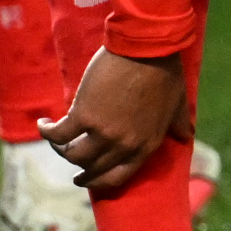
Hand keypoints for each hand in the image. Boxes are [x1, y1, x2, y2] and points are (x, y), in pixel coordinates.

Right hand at [40, 48, 189, 194]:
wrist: (147, 47)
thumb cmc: (165, 71)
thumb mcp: (178, 102)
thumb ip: (178, 123)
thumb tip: (186, 135)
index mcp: (146, 146)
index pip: (118, 178)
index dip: (101, 182)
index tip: (89, 180)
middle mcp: (123, 145)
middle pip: (93, 169)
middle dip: (80, 173)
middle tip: (73, 170)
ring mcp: (103, 133)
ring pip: (73, 155)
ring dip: (61, 151)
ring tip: (57, 142)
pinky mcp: (83, 115)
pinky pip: (58, 135)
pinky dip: (47, 132)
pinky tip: (44, 124)